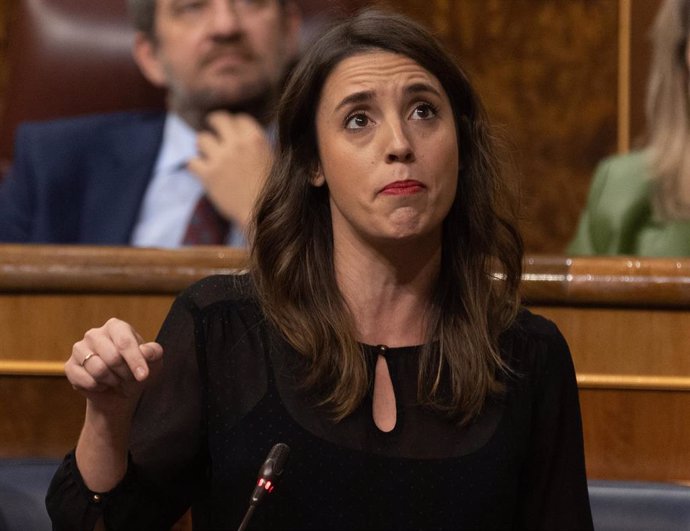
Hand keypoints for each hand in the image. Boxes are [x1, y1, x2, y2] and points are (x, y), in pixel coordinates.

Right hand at [66, 318, 162, 416]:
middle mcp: (94, 334)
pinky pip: (86, 381)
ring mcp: (79, 349)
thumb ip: (154, 353)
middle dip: (125, 373)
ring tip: (115, 379)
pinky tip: (101, 384)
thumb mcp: (154, 363)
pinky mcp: (70, 366)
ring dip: (112, 380)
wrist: (119, 393)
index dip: (135, 361)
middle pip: (112, 357)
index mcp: (116, 327)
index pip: (125, 342)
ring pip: (98, 369)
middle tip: (128, 377)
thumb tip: (146, 351)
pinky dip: (98, 387)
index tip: (144, 376)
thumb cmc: (137, 372)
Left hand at [188, 111, 272, 231]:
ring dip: (204, 146)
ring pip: (201, 138)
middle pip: (218, 119)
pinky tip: (202, 171)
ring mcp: (221, 159)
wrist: (261, 215)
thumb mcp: (273, 161)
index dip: (235, 124)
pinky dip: (195, 166)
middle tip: (213, 128)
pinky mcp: (208, 175)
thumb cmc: (271, 191)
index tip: (233, 130)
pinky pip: (191, 161)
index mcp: (256, 139)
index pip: (240, 118)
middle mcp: (237, 145)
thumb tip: (247, 136)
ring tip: (208, 154)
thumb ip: (259, 145)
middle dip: (214, 122)